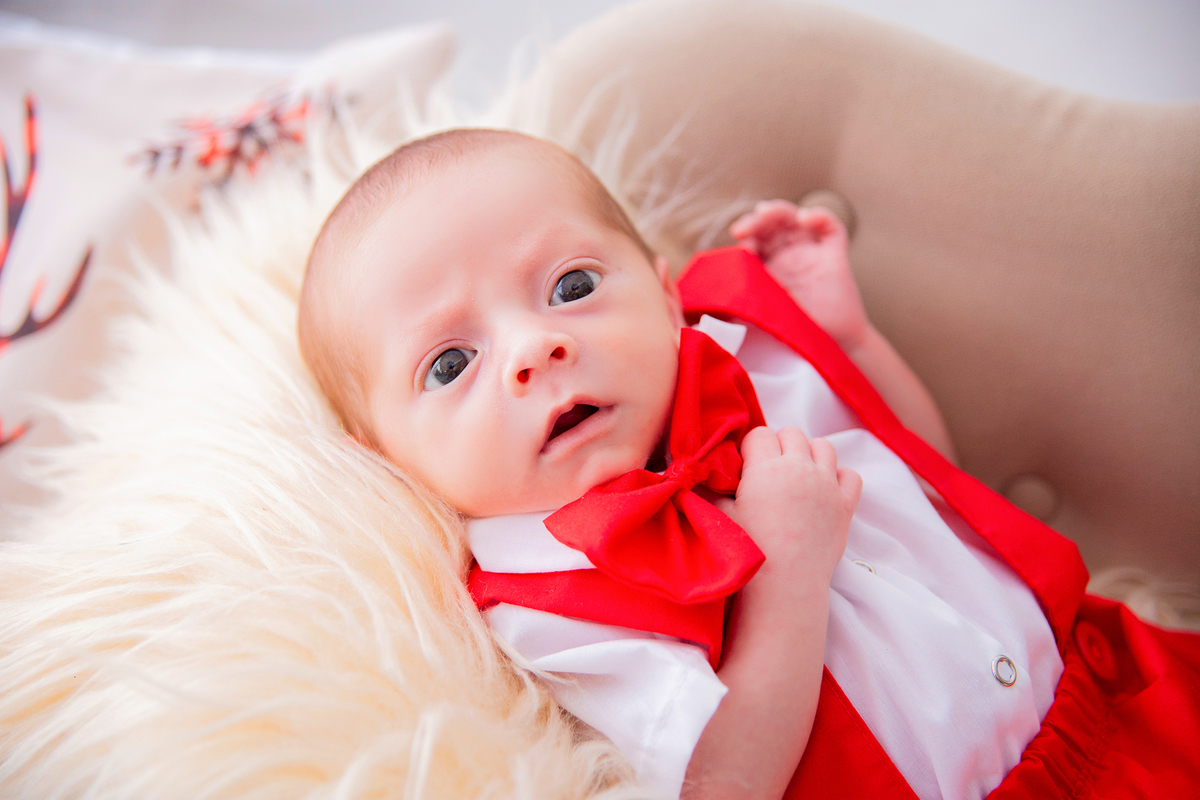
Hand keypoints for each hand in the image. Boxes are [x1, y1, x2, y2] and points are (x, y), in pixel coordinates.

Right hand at [717, 426, 860, 582]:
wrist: (785, 584)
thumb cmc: (748, 549)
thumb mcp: (722, 515)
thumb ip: (713, 491)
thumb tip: (705, 478)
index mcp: (766, 467)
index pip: (760, 434)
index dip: (751, 448)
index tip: (746, 467)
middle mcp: (800, 467)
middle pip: (792, 433)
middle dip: (779, 445)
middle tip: (770, 471)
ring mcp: (827, 484)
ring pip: (824, 446)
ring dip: (810, 454)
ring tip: (798, 475)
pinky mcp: (845, 504)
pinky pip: (851, 474)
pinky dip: (839, 477)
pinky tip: (826, 489)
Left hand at [730, 201, 867, 350]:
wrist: (830, 348)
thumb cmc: (794, 335)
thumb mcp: (758, 313)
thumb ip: (739, 300)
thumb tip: (707, 300)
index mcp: (769, 268)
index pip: (755, 239)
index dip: (745, 235)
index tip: (737, 241)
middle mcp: (788, 257)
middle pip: (772, 225)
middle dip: (757, 220)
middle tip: (745, 227)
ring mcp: (811, 255)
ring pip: (795, 219)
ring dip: (779, 211)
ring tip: (765, 213)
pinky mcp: (835, 258)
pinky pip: (832, 229)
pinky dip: (820, 217)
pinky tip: (805, 218)